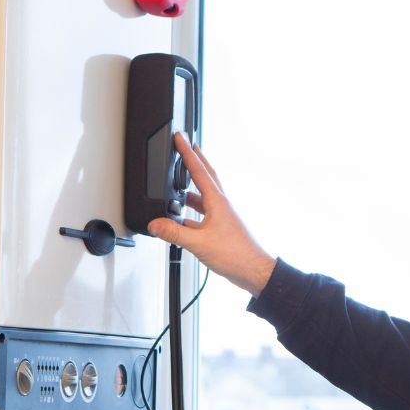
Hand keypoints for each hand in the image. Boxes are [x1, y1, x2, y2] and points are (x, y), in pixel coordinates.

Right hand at [147, 133, 277, 296]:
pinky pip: (203, 214)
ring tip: (178, 185)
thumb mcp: (199, 243)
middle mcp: (222, 205)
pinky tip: (183, 219)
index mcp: (218, 202)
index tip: (181, 138)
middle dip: (195, 161)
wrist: (254, 271)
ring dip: (191, 188)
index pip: (200, 170)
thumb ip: (174, 233)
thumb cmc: (236, 255)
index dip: (188, 153)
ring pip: (204, 196)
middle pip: (206, 176)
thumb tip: (155, 224)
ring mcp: (223, 216)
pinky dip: (192, 212)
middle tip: (186, 147)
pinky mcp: (222, 228)